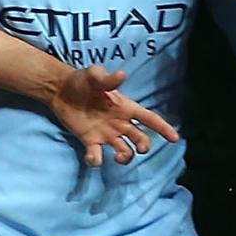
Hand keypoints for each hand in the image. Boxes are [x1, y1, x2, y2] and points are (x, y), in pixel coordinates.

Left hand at [45, 64, 177, 165]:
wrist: (60, 89)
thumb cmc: (81, 80)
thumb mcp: (94, 75)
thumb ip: (107, 79)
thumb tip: (121, 74)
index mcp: (125, 108)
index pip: (149, 119)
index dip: (163, 128)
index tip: (175, 138)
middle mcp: (119, 123)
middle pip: (140, 138)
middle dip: (144, 145)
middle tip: (139, 148)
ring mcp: (106, 134)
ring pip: (124, 150)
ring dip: (125, 157)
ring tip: (117, 156)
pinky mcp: (90, 141)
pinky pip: (97, 155)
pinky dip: (96, 160)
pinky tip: (93, 158)